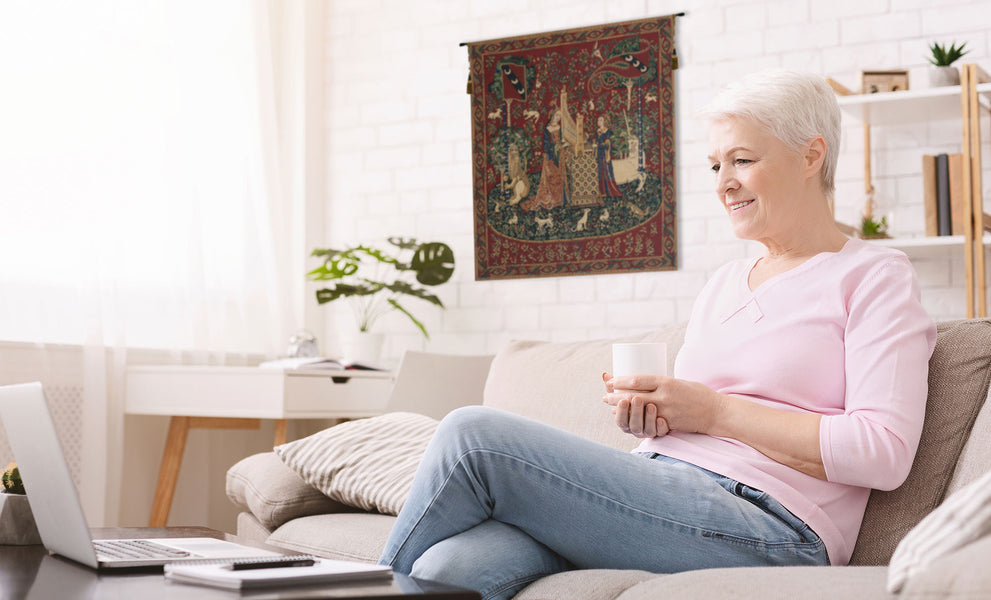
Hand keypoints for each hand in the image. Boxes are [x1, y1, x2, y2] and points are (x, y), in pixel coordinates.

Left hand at [602, 373, 724, 435]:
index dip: (620, 381)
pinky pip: (645, 421)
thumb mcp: (679, 382)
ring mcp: (665, 410)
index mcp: (666, 381)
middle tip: (605, 395)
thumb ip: (663, 384)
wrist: (716, 412)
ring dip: (621, 408)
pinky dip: (633, 419)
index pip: (637, 379)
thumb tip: (644, 384)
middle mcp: (664, 395)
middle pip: (632, 395)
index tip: (610, 380)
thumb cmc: (699, 394)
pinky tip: (624, 418)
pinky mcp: (668, 422)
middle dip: (615, 395)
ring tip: (610, 406)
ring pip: (637, 409)